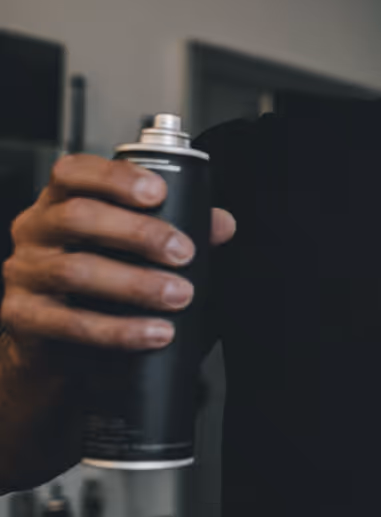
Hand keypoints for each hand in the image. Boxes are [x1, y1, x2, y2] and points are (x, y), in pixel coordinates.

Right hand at [1, 154, 235, 352]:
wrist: (62, 344)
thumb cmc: (101, 283)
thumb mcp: (135, 250)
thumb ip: (177, 229)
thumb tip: (221, 224)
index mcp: (61, 201)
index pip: (75, 172)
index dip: (116, 177)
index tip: (159, 192)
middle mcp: (36, 230)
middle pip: (78, 217)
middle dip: (138, 233)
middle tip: (183, 253)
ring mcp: (25, 274)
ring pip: (76, 271)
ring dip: (136, 284)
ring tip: (178, 295)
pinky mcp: (24, 317)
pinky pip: (70, 323)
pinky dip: (118, 330)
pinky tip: (153, 332)